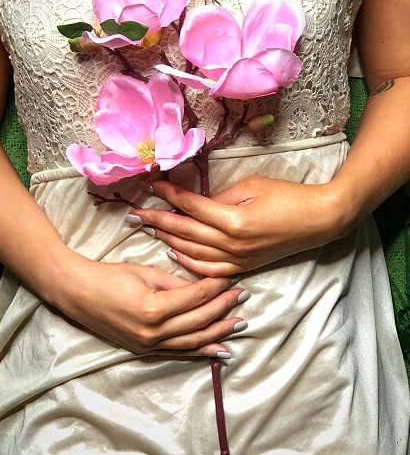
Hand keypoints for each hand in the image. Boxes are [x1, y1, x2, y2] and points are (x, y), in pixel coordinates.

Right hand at [51, 248, 248, 356]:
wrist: (76, 292)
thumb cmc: (107, 276)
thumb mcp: (143, 272)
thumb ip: (175, 282)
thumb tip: (203, 287)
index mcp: (153, 308)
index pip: (195, 298)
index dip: (216, 288)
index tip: (232, 279)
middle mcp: (153, 331)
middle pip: (199, 321)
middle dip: (224, 308)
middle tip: (242, 297)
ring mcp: (148, 344)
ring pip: (192, 341)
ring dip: (219, 333)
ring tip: (239, 324)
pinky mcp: (143, 350)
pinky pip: (178, 352)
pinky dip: (200, 351)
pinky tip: (219, 349)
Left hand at [130, 177, 346, 276]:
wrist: (319, 220)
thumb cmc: (288, 196)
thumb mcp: (251, 187)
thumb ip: (219, 197)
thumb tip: (193, 202)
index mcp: (232, 220)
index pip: (190, 206)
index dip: (167, 194)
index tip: (148, 184)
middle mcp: (231, 243)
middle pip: (184, 231)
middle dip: (156, 221)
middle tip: (134, 213)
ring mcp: (237, 258)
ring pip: (191, 252)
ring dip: (166, 239)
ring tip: (147, 229)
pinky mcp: (243, 266)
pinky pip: (208, 270)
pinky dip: (188, 262)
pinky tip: (173, 252)